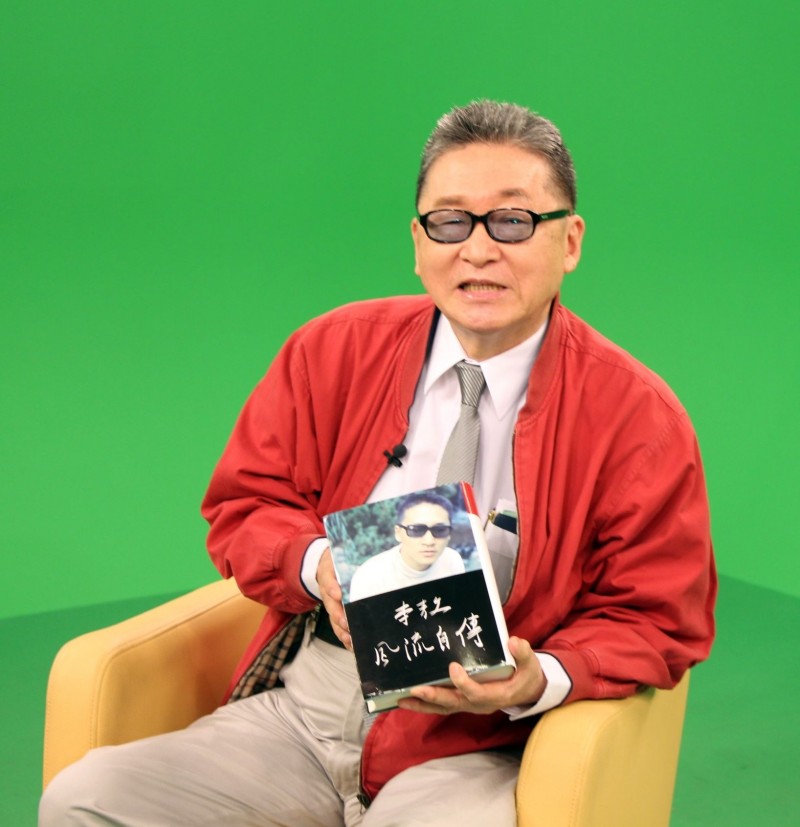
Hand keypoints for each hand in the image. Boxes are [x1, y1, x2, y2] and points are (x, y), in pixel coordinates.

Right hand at [316, 548, 351, 648]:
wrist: (327, 563)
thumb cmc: (340, 557)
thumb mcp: (342, 550)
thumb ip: (356, 550)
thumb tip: (381, 543)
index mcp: (329, 571)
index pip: (327, 578)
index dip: (332, 586)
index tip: (338, 593)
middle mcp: (328, 589)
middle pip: (330, 604)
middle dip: (338, 615)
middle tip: (346, 622)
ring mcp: (331, 602)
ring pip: (334, 618)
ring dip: (341, 630)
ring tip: (350, 639)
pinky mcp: (336, 611)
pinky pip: (338, 626)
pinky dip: (344, 636)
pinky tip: (353, 646)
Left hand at [397, 636, 545, 715]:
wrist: (527, 691)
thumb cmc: (527, 676)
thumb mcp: (531, 665)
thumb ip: (524, 654)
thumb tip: (514, 641)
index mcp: (496, 695)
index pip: (477, 693)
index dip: (464, 683)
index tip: (453, 667)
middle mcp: (480, 704)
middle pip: (454, 703)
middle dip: (434, 697)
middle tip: (415, 689)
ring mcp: (470, 705)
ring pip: (444, 708)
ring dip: (423, 705)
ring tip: (401, 699)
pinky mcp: (464, 702)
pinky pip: (442, 706)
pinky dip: (426, 704)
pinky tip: (409, 699)